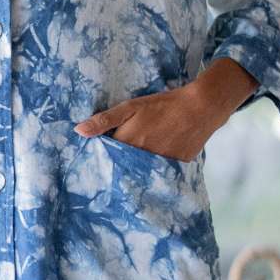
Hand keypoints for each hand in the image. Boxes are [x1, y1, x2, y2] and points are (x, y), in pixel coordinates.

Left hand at [74, 65, 251, 161]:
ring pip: (142, 172)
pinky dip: (156, 170)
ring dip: (137, 169)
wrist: (200, 108)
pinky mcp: (176, 169)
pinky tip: (156, 163)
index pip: (108, 158)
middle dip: (119, 166)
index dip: (103, 157)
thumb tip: (78, 131)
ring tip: (136, 164)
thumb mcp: (130, 107)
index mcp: (128, 144)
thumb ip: (104, 120)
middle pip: (124, 168)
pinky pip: (160, 174)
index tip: (98, 157)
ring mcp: (160, 166)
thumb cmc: (162, 105)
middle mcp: (142, 159)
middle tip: (116, 163)